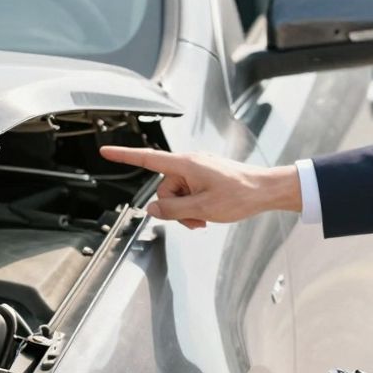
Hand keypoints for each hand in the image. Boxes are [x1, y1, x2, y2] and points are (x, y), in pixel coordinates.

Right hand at [99, 146, 300, 228]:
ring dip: (186, 210)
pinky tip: (209, 214)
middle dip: (175, 208)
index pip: (148, 159)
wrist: (266, 190)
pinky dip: (195, 205)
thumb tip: (151, 210)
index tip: (105, 151)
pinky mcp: (206, 175)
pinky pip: (190, 191)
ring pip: (178, 194)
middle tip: (196, 221)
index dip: (124, 156)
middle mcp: (190, 163)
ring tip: (205, 220)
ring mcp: (199, 169)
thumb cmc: (240, 195)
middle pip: (164, 188)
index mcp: (186, 164)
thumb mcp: (202, 209)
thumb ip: (172, 210)